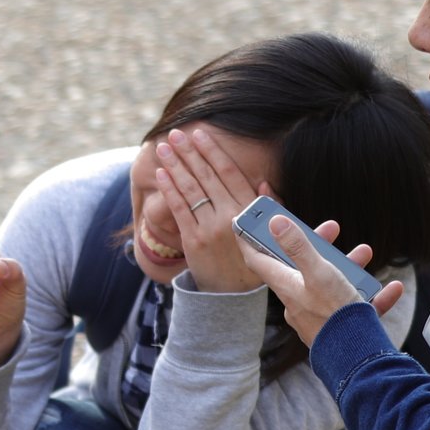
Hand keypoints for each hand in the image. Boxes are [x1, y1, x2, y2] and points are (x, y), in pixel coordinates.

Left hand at [151, 128, 267, 292]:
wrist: (232, 296)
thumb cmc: (250, 261)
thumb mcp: (267, 234)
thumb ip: (267, 208)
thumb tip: (264, 182)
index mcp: (249, 211)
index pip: (230, 173)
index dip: (213, 152)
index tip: (200, 134)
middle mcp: (230, 217)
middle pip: (206, 177)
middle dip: (189, 152)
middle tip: (175, 134)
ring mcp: (210, 229)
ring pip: (191, 189)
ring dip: (175, 165)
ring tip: (163, 147)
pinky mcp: (193, 241)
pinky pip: (179, 210)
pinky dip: (170, 190)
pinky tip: (162, 173)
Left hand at [236, 214, 399, 346]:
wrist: (356, 358)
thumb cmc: (334, 314)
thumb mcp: (318, 272)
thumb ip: (298, 247)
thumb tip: (275, 222)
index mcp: (287, 287)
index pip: (259, 260)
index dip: (250, 241)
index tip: (244, 225)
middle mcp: (299, 301)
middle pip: (301, 267)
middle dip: (317, 245)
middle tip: (331, 228)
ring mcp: (319, 315)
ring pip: (332, 284)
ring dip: (349, 267)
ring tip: (365, 253)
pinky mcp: (339, 328)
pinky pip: (355, 306)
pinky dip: (373, 296)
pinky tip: (391, 289)